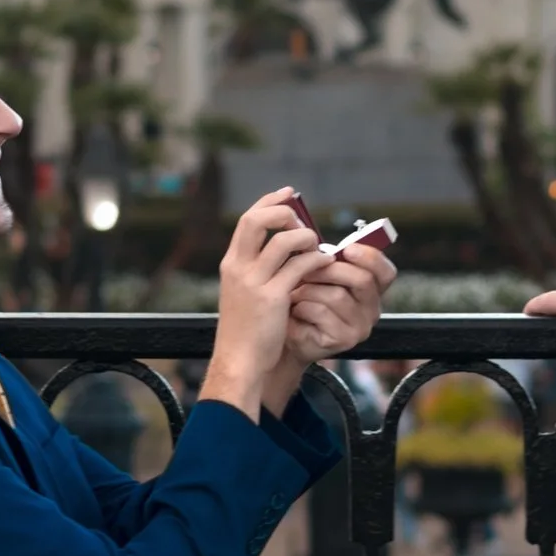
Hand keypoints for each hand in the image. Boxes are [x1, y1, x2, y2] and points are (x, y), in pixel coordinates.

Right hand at [202, 190, 327, 419]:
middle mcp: (239, 268)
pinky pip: (301, 266)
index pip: (247, 220)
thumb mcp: (242, 294)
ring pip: (284, 241)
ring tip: (317, 247)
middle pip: (257, 220)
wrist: (238, 361)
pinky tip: (324, 264)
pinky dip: (316, 260)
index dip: (269, 202)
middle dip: (283, 212)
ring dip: (306, 238)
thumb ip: (255, 270)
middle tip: (301, 219)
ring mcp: (254, 282)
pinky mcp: (272, 297)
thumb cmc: (245, 331)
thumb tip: (282, 249)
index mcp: (231, 264)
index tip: (288, 194)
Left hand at [284, 240, 395, 383]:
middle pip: (363, 279)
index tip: (348, 249)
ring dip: (309, 290)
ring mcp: (361, 327)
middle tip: (305, 269)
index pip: (385, 272)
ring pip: (338, 295)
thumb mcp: (318, 276)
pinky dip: (302, 307)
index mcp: (371, 290)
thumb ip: (330, 261)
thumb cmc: (303, 299)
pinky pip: (322, 312)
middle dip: (330, 269)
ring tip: (295, 294)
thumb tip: (327, 250)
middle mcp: (372, 310)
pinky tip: (296, 312)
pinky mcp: (344, 340)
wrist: (285, 333)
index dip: (370, 257)